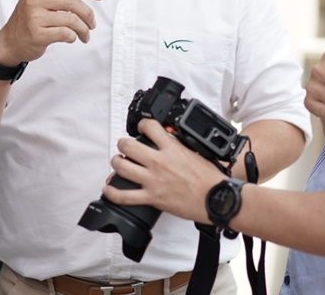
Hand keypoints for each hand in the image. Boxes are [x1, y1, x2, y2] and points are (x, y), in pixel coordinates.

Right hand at [0, 0, 104, 63]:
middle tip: (93, 23)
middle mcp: (34, 0)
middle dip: (87, 13)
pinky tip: (72, 38)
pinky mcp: (36, 35)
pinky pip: (64, 34)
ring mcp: (34, 18)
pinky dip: (73, 37)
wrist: (10, 42)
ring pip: (71, 20)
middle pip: (71, 2)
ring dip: (83, 29)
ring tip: (85, 35)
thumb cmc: (28, 17)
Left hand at [103, 119, 225, 223]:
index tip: (141, 127)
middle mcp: (159, 162)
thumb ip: (179, 145)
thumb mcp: (196, 152)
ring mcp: (153, 180)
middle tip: (125, 145)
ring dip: (116, 162)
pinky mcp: (152, 198)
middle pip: (128, 145)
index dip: (142, 124)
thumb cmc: (210, 179)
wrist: (215, 199)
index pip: (149, 127)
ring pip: (122, 167)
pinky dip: (113, 193)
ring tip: (118, 162)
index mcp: (172, 148)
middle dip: (123, 143)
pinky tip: (108, 189)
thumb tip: (170, 140)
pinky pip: (125, 196)